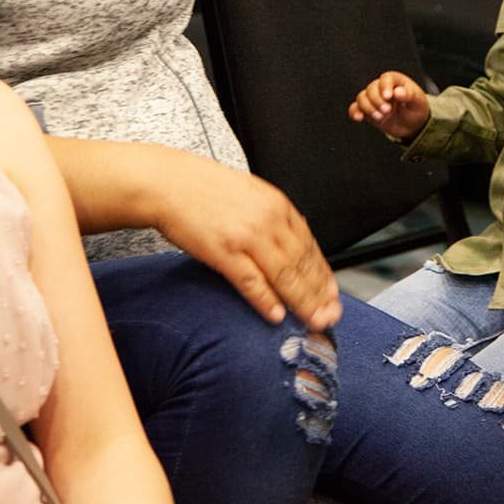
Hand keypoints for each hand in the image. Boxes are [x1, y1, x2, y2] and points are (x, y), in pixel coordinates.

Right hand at [151, 154, 340, 328]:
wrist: (170, 182)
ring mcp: (247, 236)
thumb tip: (290, 245)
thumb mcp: (251, 194)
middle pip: (303, 264)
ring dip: (302, 303)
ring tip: (313, 321)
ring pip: (284, 275)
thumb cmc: (205, 188)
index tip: (333, 294)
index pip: (310, 246)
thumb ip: (273, 218)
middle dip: (320, 294)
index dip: (324, 275)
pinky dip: (266, 300)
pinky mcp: (224, 251)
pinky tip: (276, 315)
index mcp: (277, 205)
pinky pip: (251, 281)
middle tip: (331, 316)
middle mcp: (268, 220)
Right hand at [349, 71, 429, 139]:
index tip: (388, 97)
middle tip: (387, 111)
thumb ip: (409, 95)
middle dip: (377, 101)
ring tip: (380, 117)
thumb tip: (398, 92)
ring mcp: (373, 99)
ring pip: (362, 97)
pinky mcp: (367, 110)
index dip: (385, 86)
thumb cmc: (416, 108)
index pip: (386, 78)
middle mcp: (381, 87)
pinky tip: (359, 118)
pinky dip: (355, 112)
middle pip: (371, 88)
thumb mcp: (418, 101)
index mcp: (395, 81)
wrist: (412, 124)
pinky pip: (355, 108)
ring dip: (368, 107)